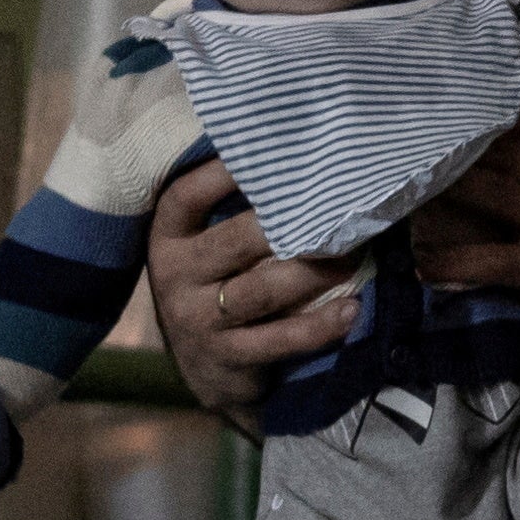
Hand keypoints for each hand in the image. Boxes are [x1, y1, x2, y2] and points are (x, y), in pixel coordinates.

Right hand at [145, 157, 363, 414]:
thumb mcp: (203, 247)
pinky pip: (278, 339)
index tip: (270, 153)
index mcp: (168, 239)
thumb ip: (231, 211)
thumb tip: (294, 161)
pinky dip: (318, 326)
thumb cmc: (213, 285)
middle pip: (235, 242)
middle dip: (287, 226)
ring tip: (351, 257)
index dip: (221, 174)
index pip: (186, 197)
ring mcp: (198, 320)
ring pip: (261, 290)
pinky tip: (351, 310)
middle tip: (335, 211)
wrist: (202, 366)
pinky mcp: (226, 357)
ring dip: (311, 273)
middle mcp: (175, 277)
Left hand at [409, 118, 519, 366]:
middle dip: (458, 142)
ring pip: (494, 193)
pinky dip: (455, 265)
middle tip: (411, 131)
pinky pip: (490, 261)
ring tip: (406, 187)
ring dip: (449, 189)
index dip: (491, 110)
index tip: (453, 93)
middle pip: (503, 153)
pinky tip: (425, 269)